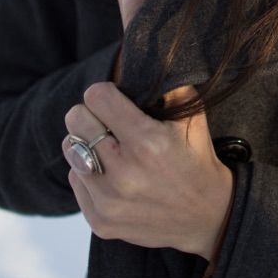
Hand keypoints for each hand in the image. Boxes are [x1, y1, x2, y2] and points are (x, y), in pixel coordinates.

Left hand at [62, 81, 233, 260]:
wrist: (207, 218)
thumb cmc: (197, 161)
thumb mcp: (193, 118)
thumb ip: (169, 86)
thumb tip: (144, 57)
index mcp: (147, 142)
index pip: (96, 97)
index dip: (104, 93)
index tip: (113, 98)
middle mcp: (124, 172)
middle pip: (75, 120)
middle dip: (90, 115)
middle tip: (107, 122)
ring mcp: (109, 200)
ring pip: (70, 150)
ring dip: (86, 144)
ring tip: (110, 149)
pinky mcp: (100, 220)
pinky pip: (74, 179)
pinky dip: (87, 173)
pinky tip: (112, 176)